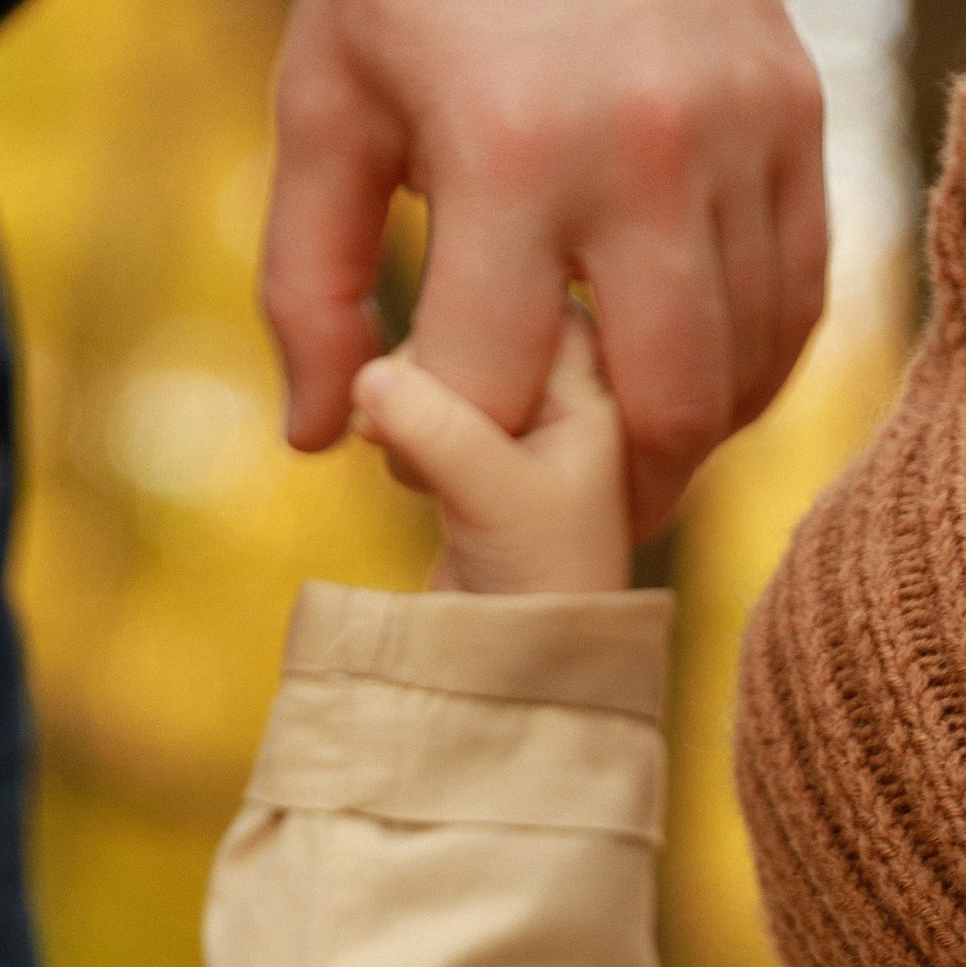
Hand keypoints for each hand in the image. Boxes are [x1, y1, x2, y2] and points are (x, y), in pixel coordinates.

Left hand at [265, 0, 826, 540]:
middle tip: (565, 513)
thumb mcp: (329, 99)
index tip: (429, 450)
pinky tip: (690, 380)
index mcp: (509, 150)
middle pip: (661, 413)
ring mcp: (738, 138)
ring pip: (742, 373)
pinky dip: (747, 371)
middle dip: (606, 492)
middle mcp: (642, 152)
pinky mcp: (796, 124)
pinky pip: (794, 305)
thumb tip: (322, 441)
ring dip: (683, 439)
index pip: (498, 386)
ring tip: (621, 450)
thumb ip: (311, 279)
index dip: (456, 452)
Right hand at [352, 305, 630, 593]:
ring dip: (406, 400)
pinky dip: (398, 424)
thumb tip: (370, 374)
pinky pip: (419, 399)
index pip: (535, 301)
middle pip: (477, 318)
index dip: (477, 326)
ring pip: (439, 358)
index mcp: (596, 392)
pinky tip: (405, 473)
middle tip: (402, 431)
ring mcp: (514, 423)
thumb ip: (439, 429)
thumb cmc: (539, 587)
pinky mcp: (469, 449)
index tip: (440, 380)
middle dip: (429, 368)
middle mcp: (562, 396)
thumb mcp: (493, 499)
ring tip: (411, 469)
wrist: (517, 665)